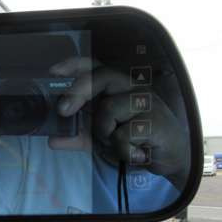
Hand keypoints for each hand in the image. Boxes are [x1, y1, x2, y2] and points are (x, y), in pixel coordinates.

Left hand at [48, 57, 189, 189]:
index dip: (74, 64)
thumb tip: (52, 140)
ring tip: (118, 142)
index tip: (53, 71)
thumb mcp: (100, 137)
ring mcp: (145, 101)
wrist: (169, 157)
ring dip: (105, 133)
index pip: (95, 65)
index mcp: (116, 86)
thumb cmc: (133, 139)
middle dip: (78, 92)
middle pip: (101, 77)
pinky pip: (122, 135)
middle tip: (62, 110)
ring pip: (109, 109)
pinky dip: (122, 150)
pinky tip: (136, 152)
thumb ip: (78, 136)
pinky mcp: (156, 120)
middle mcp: (131, 87)